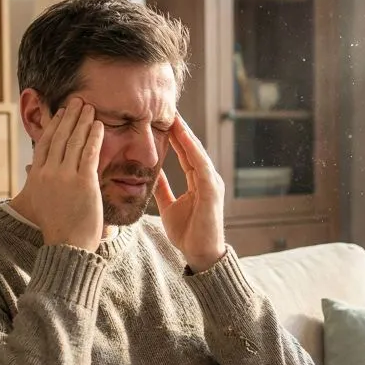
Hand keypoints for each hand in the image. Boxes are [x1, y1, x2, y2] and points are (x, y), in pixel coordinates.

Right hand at [22, 97, 103, 252]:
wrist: (66, 245)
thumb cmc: (55, 228)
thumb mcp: (37, 202)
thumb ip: (36, 183)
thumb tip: (30, 170)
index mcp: (37, 176)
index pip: (45, 143)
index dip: (54, 125)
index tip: (60, 112)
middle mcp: (49, 173)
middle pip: (59, 137)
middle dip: (69, 117)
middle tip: (77, 101)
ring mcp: (65, 177)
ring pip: (74, 142)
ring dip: (83, 121)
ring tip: (89, 107)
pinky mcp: (83, 182)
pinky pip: (89, 153)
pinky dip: (94, 137)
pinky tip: (99, 125)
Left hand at [154, 115, 225, 270]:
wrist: (200, 254)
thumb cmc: (188, 233)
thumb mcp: (168, 207)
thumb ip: (163, 190)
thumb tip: (151, 174)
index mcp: (198, 182)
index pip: (186, 154)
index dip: (176, 137)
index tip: (163, 120)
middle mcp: (207, 179)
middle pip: (192, 149)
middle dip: (181, 130)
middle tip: (169, 110)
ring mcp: (211, 184)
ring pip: (198, 153)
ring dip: (187, 136)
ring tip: (176, 118)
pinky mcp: (212, 191)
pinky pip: (201, 166)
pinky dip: (193, 152)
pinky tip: (184, 139)